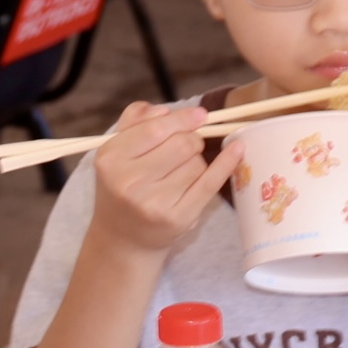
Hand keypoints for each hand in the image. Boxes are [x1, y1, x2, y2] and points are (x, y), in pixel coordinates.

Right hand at [89, 102, 240, 256]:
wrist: (122, 237)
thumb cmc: (122, 186)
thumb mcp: (116, 152)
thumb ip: (135, 122)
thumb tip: (165, 110)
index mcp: (110, 159)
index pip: (155, 129)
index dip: (183, 119)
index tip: (201, 114)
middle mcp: (128, 182)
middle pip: (182, 144)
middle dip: (192, 139)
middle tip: (186, 147)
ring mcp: (153, 203)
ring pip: (197, 163)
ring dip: (196, 161)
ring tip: (178, 173)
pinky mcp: (178, 218)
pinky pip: (210, 183)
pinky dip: (226, 164)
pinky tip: (238, 150)